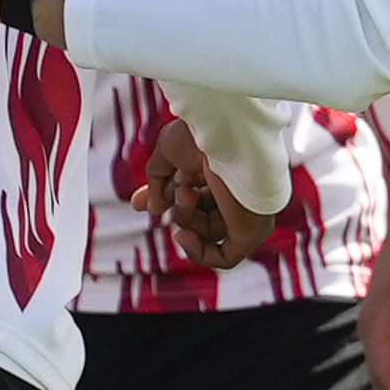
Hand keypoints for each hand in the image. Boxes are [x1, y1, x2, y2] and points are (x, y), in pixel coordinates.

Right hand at [136, 118, 275, 268]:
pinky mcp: (251, 229)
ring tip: (185, 192)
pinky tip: (182, 235)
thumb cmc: (201, 135)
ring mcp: (243, 210)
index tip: (138, 201)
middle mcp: (233, 190)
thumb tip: (154, 210)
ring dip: (184, 217)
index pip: (190, 193)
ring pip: (205, 232)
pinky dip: (199, 252)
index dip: (162, 198)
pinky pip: (225, 256)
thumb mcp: (167, 152)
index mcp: (218, 167)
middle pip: (197, 214)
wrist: (226, 132)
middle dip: (173, 208)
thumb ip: (156, 181)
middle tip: (160, 197)